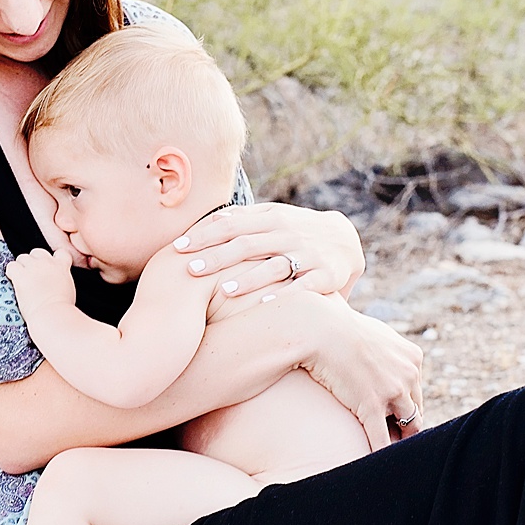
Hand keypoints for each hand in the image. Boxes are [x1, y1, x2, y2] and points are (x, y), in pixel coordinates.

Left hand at [6, 247, 76, 314]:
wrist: (53, 315)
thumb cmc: (62, 310)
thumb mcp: (69, 290)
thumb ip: (62, 280)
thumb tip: (56, 283)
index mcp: (62, 267)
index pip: (60, 253)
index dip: (53, 258)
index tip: (49, 267)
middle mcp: (47, 263)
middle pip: (37, 252)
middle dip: (33, 262)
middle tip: (32, 276)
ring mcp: (33, 268)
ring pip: (22, 258)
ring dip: (21, 267)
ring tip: (22, 281)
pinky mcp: (21, 275)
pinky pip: (11, 266)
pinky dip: (11, 273)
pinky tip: (14, 282)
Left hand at [173, 202, 364, 297]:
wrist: (346, 240)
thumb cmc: (296, 231)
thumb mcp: (273, 217)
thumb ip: (243, 219)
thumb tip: (207, 221)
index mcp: (271, 218)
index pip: (232, 224)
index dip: (204, 235)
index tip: (178, 247)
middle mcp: (288, 233)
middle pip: (248, 244)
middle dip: (218, 257)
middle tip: (190, 269)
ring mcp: (308, 254)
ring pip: (276, 265)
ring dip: (250, 278)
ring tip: (225, 290)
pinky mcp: (326, 275)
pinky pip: (305, 287)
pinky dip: (285, 296)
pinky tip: (265, 306)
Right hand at [296, 294, 423, 450]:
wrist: (319, 328)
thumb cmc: (339, 326)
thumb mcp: (374, 332)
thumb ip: (386, 347)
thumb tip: (381, 351)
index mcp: (413, 356)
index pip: (416, 389)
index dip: (405, 404)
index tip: (394, 414)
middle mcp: (409, 374)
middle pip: (415, 409)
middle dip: (405, 424)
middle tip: (394, 436)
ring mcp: (392, 391)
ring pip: (407, 425)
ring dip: (398, 439)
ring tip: (390, 451)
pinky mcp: (371, 406)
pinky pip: (381, 438)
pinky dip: (381, 451)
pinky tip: (375, 462)